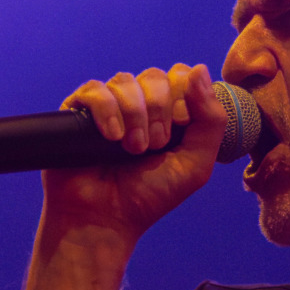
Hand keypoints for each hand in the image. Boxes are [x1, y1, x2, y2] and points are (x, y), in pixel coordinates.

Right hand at [39, 63, 226, 250]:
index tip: (179, 128)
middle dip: (159, 110)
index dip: (183, 96)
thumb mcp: (195, 164)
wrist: (105, 219)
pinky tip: (111, 137)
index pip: (181, 76)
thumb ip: (211, 120)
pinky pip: (95, 90)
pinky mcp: (79, 112)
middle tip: (154, 146)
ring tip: (132, 149)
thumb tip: (200, 69)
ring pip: (125, 80)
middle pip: (155, 76)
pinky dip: (107, 111)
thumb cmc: (150, 196)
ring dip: (135, 115)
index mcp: (169, 114)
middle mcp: (139, 105)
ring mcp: (109, 107)